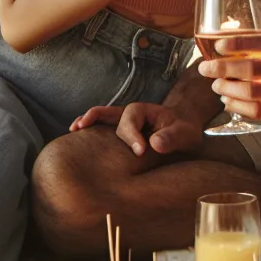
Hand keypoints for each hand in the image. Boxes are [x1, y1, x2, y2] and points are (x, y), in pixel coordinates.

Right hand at [69, 102, 200, 156]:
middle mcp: (129, 113)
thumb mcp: (185, 134)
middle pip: (113, 120)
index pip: (131, 120)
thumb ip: (172, 137)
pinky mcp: (118, 131)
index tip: (141, 151)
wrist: (183, 127)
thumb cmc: (184, 130)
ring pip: (101, 117)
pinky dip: (89, 126)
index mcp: (143, 110)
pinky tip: (76, 132)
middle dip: (113, 133)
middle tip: (118, 146)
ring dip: (88, 121)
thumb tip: (154, 144)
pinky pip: (100, 125)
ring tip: (74, 128)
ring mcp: (121, 121)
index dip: (133, 136)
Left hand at [198, 35, 260, 127]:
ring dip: (228, 89)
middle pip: (252, 69)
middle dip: (224, 68)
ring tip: (217, 86)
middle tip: (206, 68)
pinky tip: (228, 101)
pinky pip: (257, 111)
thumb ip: (257, 42)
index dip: (238, 43)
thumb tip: (223, 31)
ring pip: (252, 92)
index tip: (219, 46)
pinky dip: (237, 106)